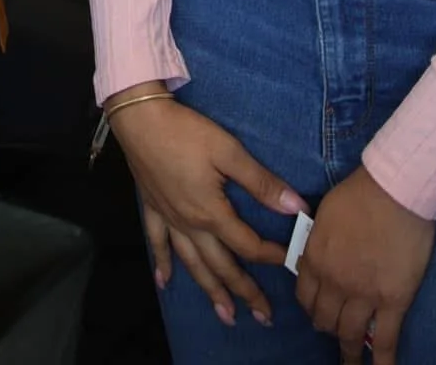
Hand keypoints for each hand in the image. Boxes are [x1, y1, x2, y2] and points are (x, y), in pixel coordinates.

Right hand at [111, 89, 303, 329]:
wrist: (139, 119)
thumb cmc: (186, 132)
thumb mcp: (229, 151)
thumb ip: (261, 182)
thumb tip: (296, 208)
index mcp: (211, 213)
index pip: (247, 244)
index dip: (270, 255)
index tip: (289, 263)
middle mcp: (190, 225)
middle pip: (220, 265)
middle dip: (243, 291)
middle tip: (263, 316)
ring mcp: (169, 219)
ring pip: (192, 264)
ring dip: (210, 290)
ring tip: (225, 315)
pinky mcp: (152, 208)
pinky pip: (158, 244)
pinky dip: (162, 264)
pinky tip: (165, 283)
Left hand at [294, 165, 434, 364]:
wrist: (395, 189)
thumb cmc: (359, 193)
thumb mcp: (324, 214)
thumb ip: (317, 242)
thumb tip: (316, 256)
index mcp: (314, 259)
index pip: (305, 297)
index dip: (311, 306)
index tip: (318, 308)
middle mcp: (334, 283)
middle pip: (324, 320)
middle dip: (327, 327)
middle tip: (335, 330)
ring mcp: (364, 295)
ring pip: (349, 334)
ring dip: (348, 351)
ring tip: (350, 362)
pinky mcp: (393, 300)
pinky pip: (385, 339)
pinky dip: (383, 361)